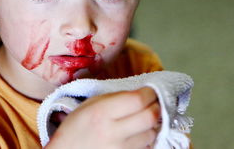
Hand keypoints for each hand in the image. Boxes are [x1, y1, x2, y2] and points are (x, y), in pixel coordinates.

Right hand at [45, 87, 160, 148]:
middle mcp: (112, 133)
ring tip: (143, 120)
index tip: (151, 91)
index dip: (150, 93)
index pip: (137, 100)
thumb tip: (142, 94)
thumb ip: (116, 98)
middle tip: (154, 103)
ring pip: (151, 134)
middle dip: (156, 107)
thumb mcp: (91, 104)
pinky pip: (146, 148)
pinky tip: (137, 135)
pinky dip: (146, 140)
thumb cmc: (77, 127)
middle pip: (149, 117)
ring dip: (152, 125)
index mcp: (102, 113)